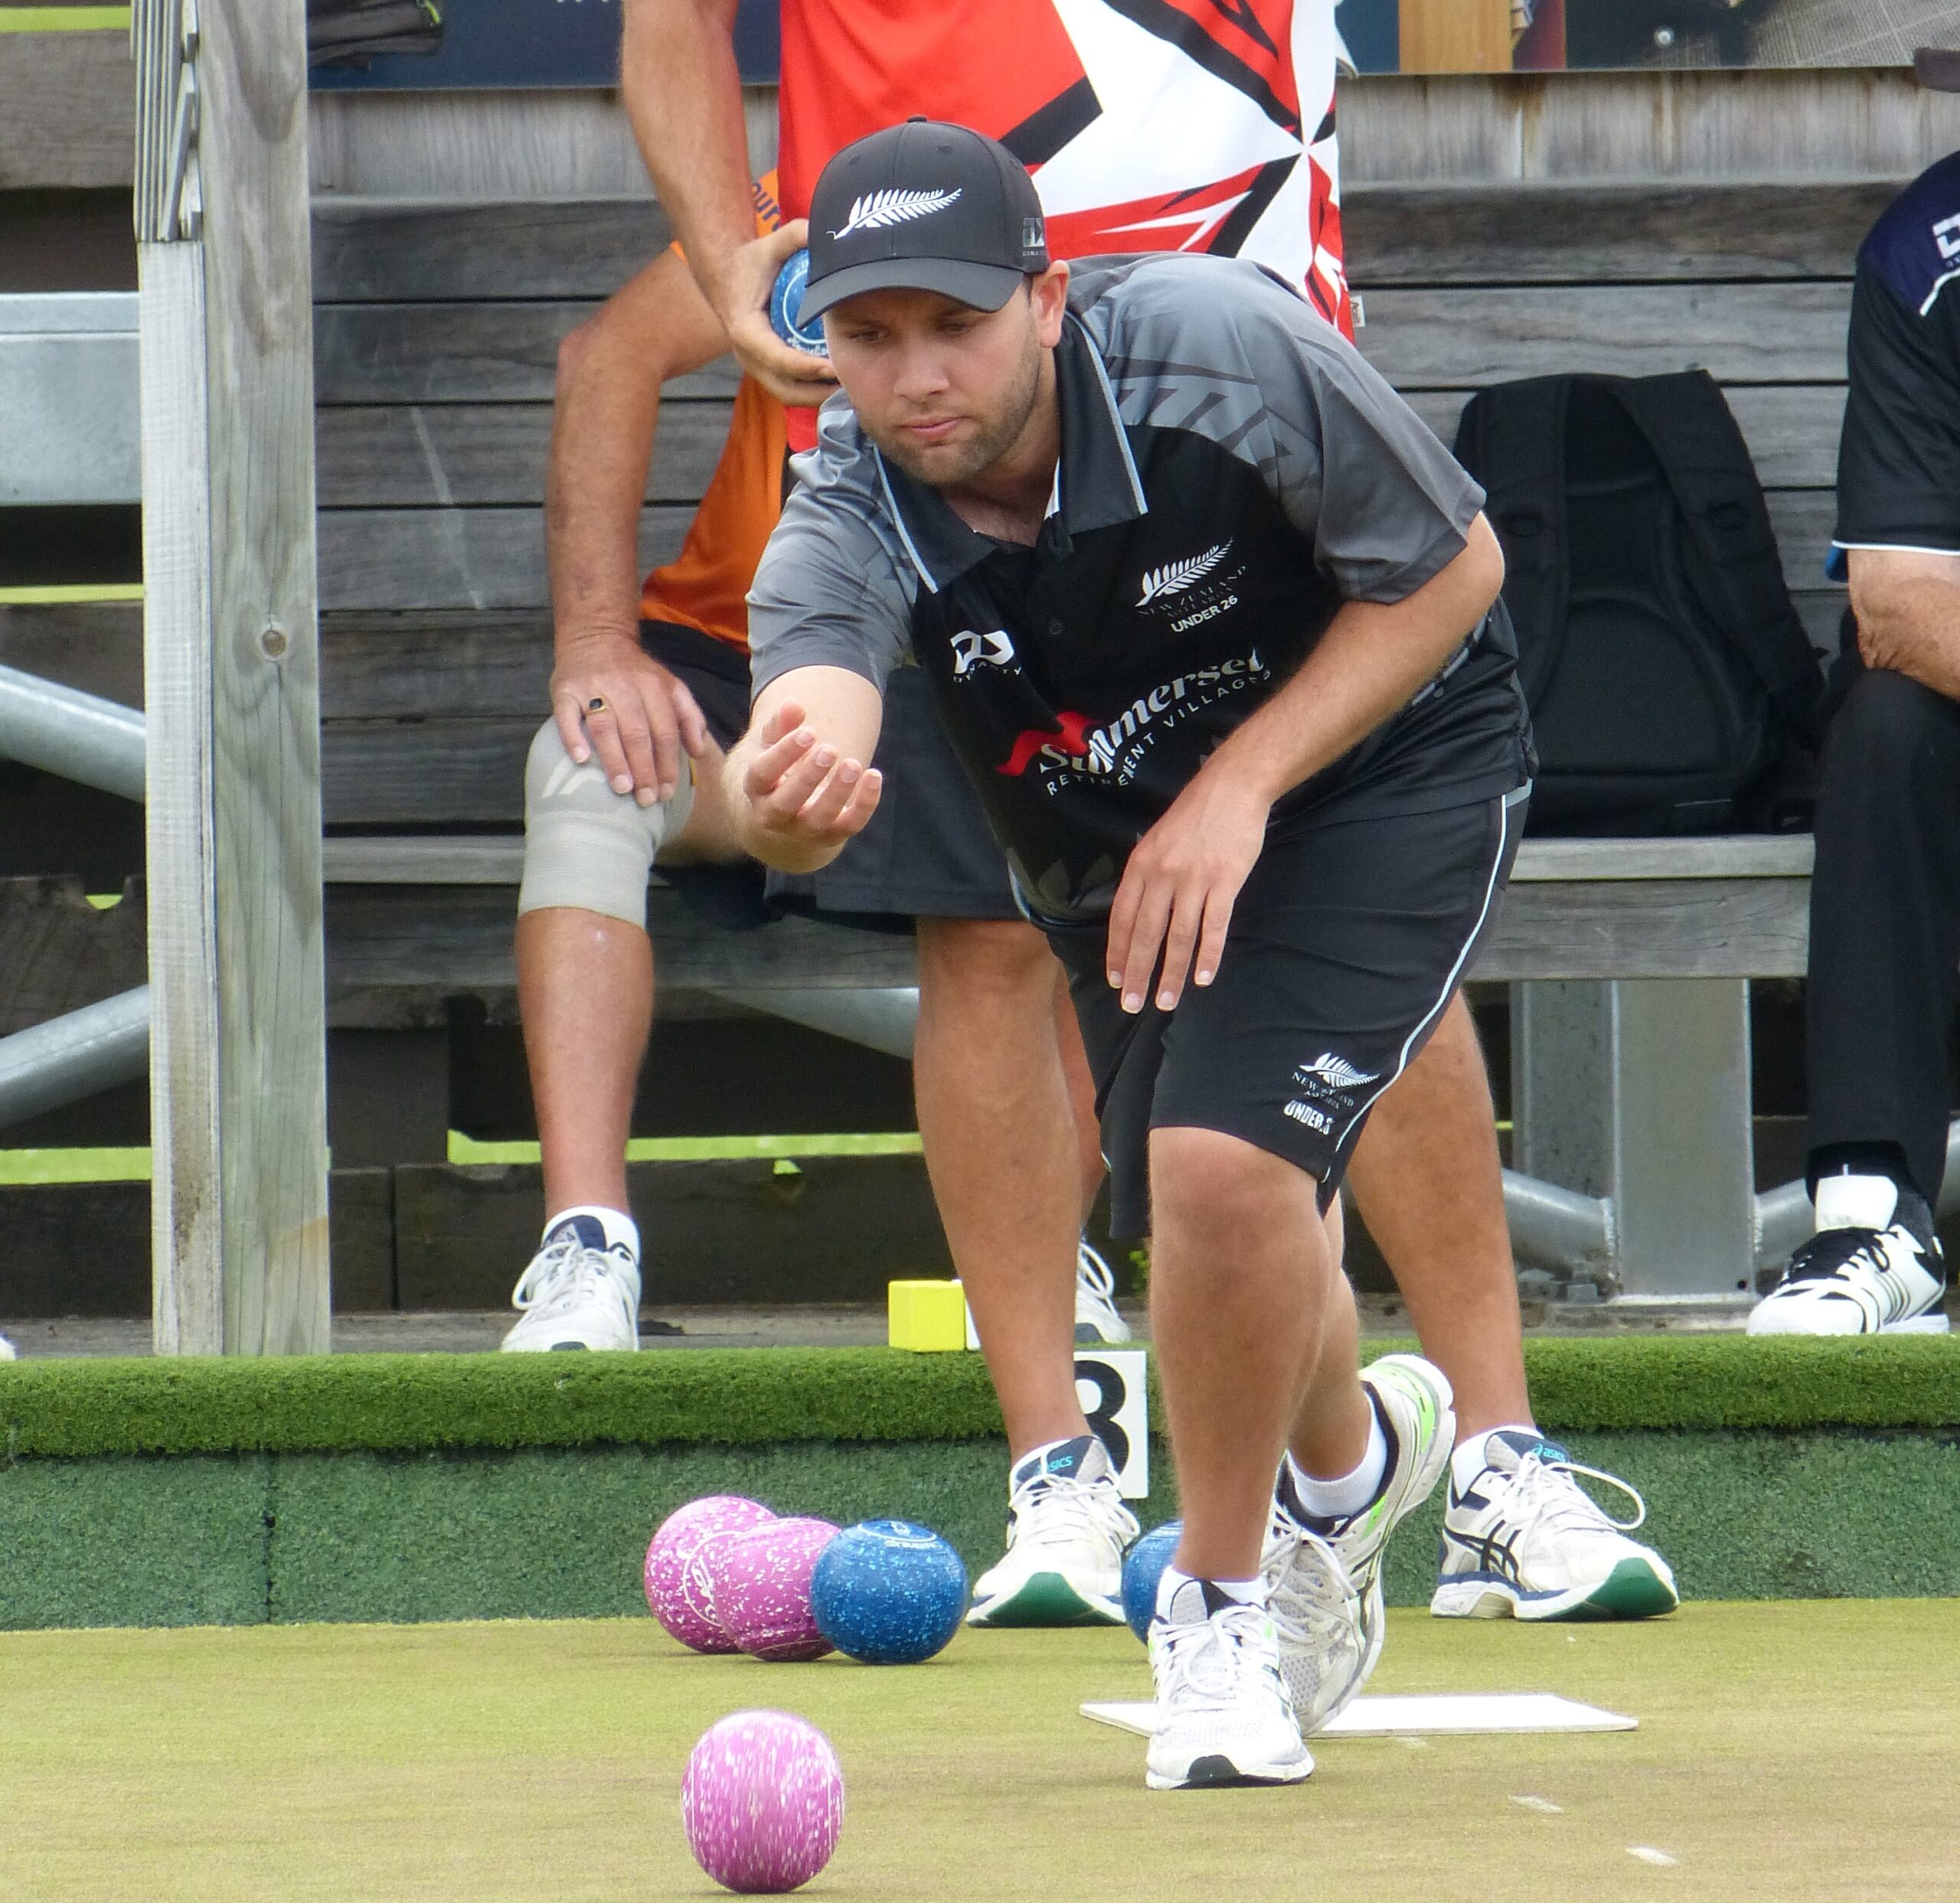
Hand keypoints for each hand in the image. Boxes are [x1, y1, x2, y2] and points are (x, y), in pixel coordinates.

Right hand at [550, 635, 710, 803]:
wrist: (595, 637)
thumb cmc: (635, 672)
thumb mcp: (670, 685)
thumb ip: (689, 716)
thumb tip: (698, 752)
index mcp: (654, 687)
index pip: (665, 730)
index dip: (668, 763)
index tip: (667, 792)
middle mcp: (624, 686)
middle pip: (637, 733)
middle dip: (644, 769)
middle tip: (646, 799)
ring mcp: (592, 687)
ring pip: (605, 726)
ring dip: (615, 760)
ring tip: (622, 788)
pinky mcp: (565, 689)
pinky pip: (566, 715)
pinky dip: (573, 737)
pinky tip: (581, 759)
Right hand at [715, 221, 841, 408]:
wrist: (726, 276)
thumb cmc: (750, 262)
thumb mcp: (770, 245)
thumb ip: (794, 235)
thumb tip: (821, 231)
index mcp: (746, 331)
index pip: (777, 358)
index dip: (806, 367)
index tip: (833, 367)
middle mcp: (747, 355)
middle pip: (785, 389)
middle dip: (817, 392)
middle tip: (850, 383)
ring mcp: (755, 366)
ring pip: (788, 394)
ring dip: (817, 396)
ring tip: (848, 387)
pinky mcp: (764, 369)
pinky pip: (789, 388)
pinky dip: (812, 390)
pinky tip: (837, 382)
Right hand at [738, 697, 882, 853]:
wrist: (788, 812)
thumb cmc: (779, 769)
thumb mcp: (774, 745)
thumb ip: (781, 725)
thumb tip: (793, 704)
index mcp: (757, 789)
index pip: (763, 774)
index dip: (784, 753)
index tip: (809, 731)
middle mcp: (775, 815)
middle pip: (786, 803)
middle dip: (808, 777)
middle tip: (830, 749)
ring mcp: (803, 829)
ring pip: (818, 819)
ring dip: (837, 792)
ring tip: (853, 764)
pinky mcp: (831, 836)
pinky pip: (849, 826)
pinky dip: (865, 805)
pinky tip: (874, 776)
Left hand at [1105, 767, 1272, 1013]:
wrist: (1232, 787)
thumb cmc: (1194, 815)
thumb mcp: (1156, 841)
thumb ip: (1146, 877)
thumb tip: (1135, 915)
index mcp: (1141, 865)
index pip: (1122, 918)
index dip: (1118, 952)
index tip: (1116, 980)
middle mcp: (1162, 875)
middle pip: (1146, 933)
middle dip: (1138, 973)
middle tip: (1133, 1005)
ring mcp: (1194, 879)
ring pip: (1179, 936)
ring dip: (1172, 972)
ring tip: (1166, 1001)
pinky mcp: (1225, 881)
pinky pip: (1214, 925)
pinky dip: (1209, 954)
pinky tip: (1204, 978)